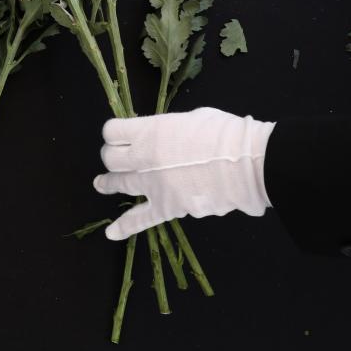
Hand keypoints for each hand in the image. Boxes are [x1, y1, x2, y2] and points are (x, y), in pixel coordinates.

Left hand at [93, 107, 275, 239]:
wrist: (249, 164)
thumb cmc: (226, 134)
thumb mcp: (191, 117)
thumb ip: (168, 128)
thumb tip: (164, 135)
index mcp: (149, 131)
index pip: (112, 131)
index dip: (114, 133)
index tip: (119, 135)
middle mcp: (143, 157)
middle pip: (111, 157)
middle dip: (112, 155)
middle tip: (118, 157)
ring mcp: (152, 184)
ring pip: (118, 183)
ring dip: (108, 183)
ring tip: (101, 184)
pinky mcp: (166, 207)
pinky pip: (139, 219)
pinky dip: (124, 227)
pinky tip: (112, 233)